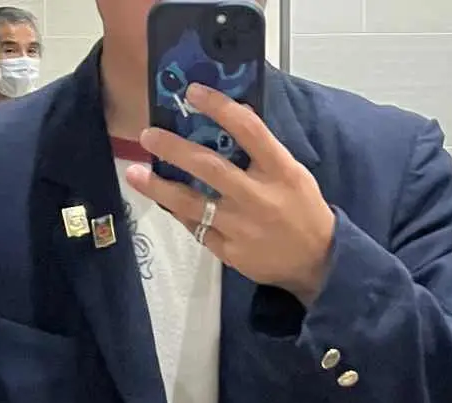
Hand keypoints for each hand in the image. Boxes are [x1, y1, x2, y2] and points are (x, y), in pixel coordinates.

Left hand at [127, 86, 334, 305]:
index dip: (219, 107)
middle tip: (147, 135)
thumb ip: (263, 151)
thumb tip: (229, 118)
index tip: (193, 92)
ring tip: (134, 174)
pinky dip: (178, 213)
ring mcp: (242, 228)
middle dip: (175, 149)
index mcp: (280, 171)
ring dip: (160, 188)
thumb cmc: (303, 209)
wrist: (317, 262)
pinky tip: (162, 200)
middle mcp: (258, 197)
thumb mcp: (292, 172)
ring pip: (193, 204)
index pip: (249, 130)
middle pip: (210, 167)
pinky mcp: (230, 253)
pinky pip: (197, 229)